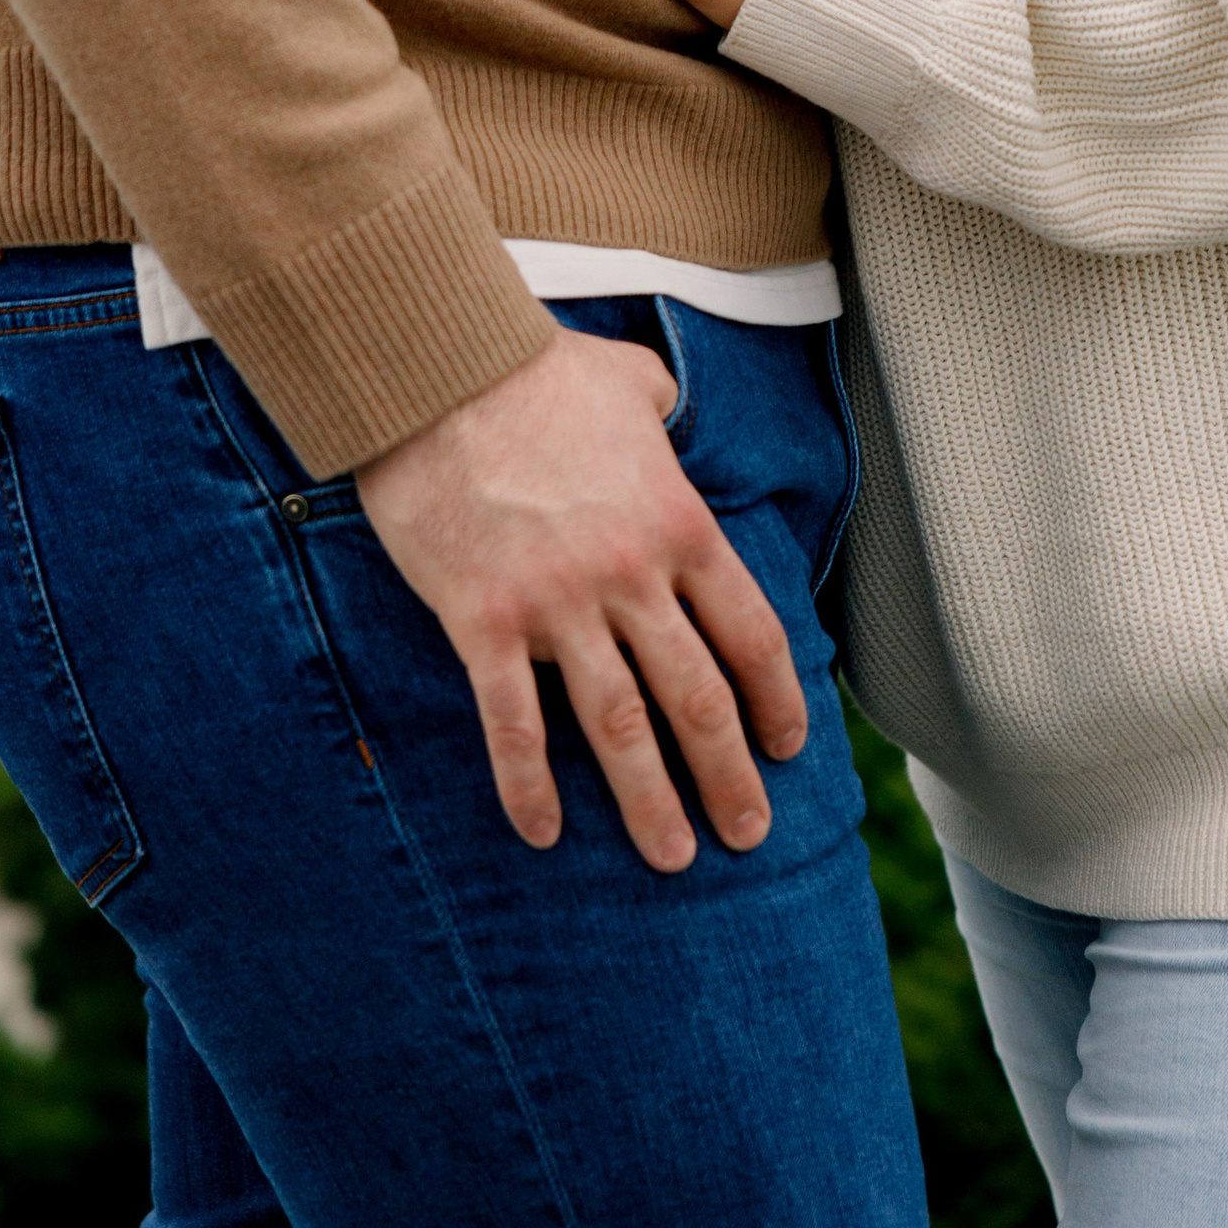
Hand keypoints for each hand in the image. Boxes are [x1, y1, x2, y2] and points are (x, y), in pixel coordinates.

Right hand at [356, 326, 806, 870]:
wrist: (439, 371)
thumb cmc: (537, 369)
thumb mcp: (631, 379)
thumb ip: (663, 412)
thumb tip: (669, 415)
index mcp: (678, 523)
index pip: (750, 633)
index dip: (777, 700)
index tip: (787, 747)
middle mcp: (631, 575)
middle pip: (699, 697)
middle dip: (729, 775)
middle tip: (748, 835)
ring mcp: (558, 605)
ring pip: (621, 727)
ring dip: (650, 802)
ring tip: (672, 858)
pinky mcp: (485, 621)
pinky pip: (513, 723)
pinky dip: (528, 785)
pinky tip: (542, 834)